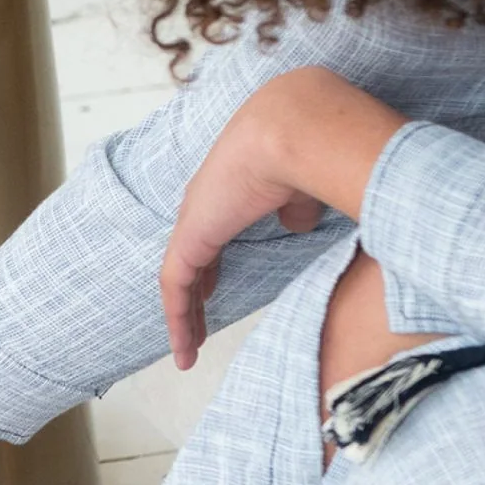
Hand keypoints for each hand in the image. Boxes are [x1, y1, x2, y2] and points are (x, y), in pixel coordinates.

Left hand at [160, 68, 405, 369]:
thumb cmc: (309, 151)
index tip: (213, 292)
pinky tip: (184, 349)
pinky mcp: (190, 240)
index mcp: (227, 190)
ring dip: (182, 318)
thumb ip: (295, 208)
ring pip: (178, 280)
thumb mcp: (304, 188)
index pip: (210, 236)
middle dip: (191, 297)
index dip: (210, 267)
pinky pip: (175, 288)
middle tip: (195, 329)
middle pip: (189, 260)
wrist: (294, 131)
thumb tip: (296, 222)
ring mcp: (193, 221)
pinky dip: (177, 320)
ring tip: (186, 353)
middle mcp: (203, 204)